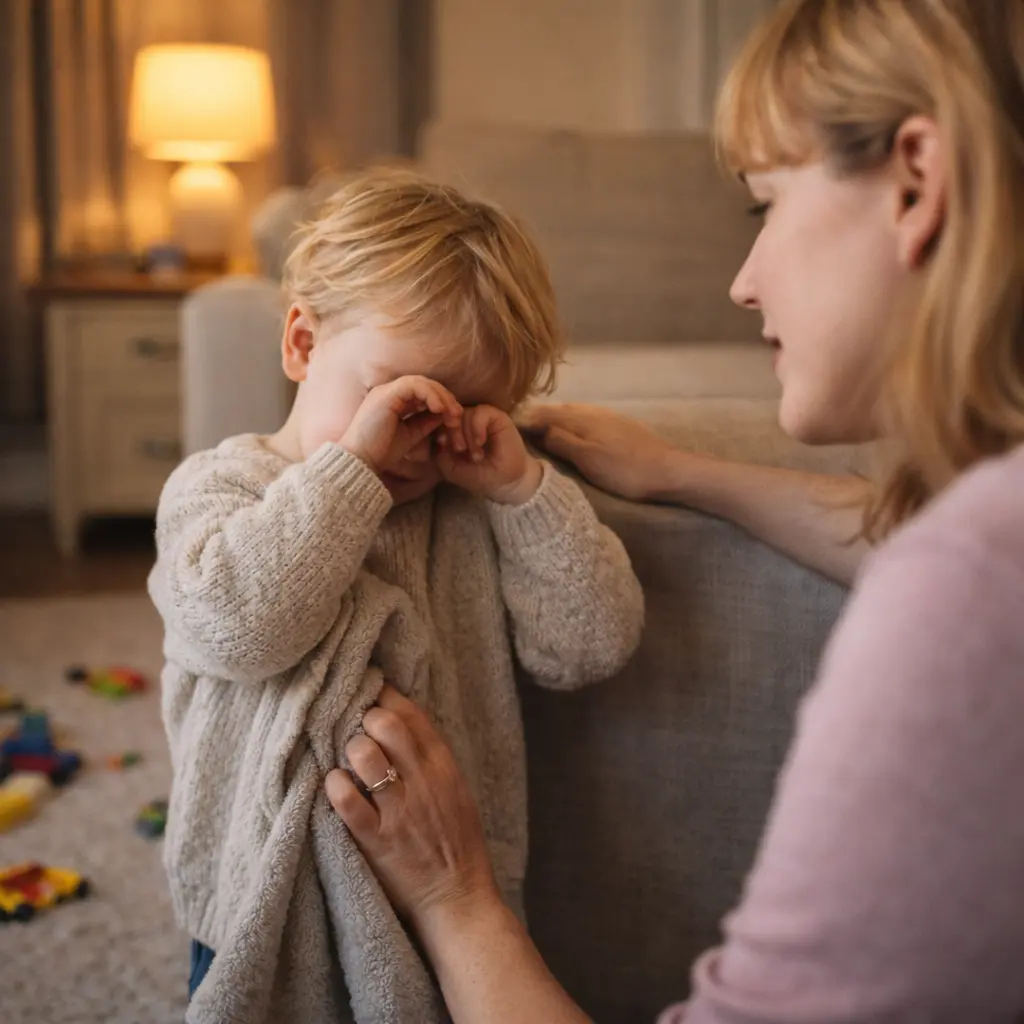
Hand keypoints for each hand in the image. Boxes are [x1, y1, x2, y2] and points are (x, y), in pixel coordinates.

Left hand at [326, 686, 501, 927]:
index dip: (386, 697)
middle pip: (385, 725)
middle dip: (363, 720)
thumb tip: (399, 722)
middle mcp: (423, 783)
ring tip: (346, 761)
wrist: (459, 899)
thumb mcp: (456, 791)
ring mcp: (399, 811)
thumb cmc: (456, 844)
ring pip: (363, 756)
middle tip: (355, 730)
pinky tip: (334, 786)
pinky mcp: (377, 841)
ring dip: (347, 751)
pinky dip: (334, 787)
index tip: (371, 694)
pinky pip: (346, 802)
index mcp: (444, 768)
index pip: (412, 714)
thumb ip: (431, 758)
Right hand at [340, 376, 463, 476]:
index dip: (442, 403)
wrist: (361, 461)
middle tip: (458, 416)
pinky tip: (439, 410)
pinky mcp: (386, 394)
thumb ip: (426, 423)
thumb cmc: (382, 453)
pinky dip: (430, 395)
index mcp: (394, 401)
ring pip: (422, 382)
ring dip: (441, 397)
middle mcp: (389, 392)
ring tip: (452, 414)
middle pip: (426, 385)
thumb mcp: (411, 436)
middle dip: (446, 399)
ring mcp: (386, 391)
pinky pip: (414, 385)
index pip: (423, 394)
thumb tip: (445, 415)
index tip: (454, 422)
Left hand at [435, 405, 542, 504]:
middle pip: (448, 414)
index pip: (435, 421)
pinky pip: (480, 412)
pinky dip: (477, 428)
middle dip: (451, 433)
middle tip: (459, 450)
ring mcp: (480, 417)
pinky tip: (481, 442)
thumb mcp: (451, 469)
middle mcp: (464, 421)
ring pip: (463, 413)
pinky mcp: (496, 416)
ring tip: (476, 455)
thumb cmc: (479, 476)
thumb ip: (439, 453)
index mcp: (451, 431)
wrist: (506, 482)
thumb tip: (436, 436)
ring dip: (466, 435)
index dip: (437, 432)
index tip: (444, 448)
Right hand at [516, 403, 674, 500]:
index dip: (526, 418)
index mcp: (581, 419)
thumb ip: (561, 441)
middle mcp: (592, 412)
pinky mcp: (620, 425)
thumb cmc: (625, 469)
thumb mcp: (587, 459)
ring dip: (556, 416)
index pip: (545, 414)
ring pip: (574, 412)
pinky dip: (573, 420)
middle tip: (519, 423)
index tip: (506, 422)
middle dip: (539, 414)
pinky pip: (587, 417)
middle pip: (558, 409)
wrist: (668, 470)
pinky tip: (575, 427)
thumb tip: (537, 427)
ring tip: (542, 424)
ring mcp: (608, 417)